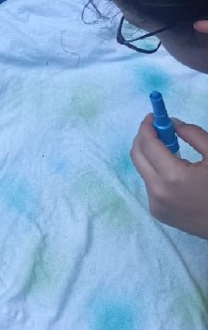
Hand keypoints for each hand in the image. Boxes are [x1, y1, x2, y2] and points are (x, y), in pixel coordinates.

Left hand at [131, 114, 207, 238]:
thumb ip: (192, 134)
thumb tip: (172, 123)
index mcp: (172, 176)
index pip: (148, 143)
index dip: (148, 126)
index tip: (154, 115)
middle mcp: (157, 191)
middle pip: (137, 155)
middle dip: (144, 137)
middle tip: (159, 129)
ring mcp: (155, 205)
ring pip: (142, 169)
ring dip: (151, 154)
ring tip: (173, 150)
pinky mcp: (158, 213)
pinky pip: (150, 184)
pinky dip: (156, 171)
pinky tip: (176, 172)